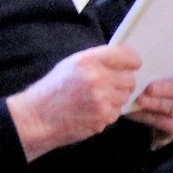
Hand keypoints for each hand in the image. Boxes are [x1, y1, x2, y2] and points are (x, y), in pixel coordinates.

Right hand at [6, 42, 143, 159]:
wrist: (38, 117)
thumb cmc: (53, 90)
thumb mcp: (71, 64)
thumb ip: (97, 60)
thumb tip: (123, 60)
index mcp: (88, 60)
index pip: (125, 55)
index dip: (132, 61)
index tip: (133, 65)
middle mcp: (97, 78)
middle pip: (130, 78)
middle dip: (123, 83)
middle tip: (109, 86)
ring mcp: (102, 98)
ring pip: (125, 96)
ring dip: (116, 99)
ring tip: (96, 100)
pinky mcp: (103, 116)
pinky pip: (117, 112)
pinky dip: (108, 113)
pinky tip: (92, 111)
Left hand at [124, 51, 172, 144]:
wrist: (171, 112)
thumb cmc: (167, 82)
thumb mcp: (170, 70)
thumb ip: (165, 61)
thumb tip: (140, 50)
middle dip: (167, 90)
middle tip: (149, 88)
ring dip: (154, 105)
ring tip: (138, 100)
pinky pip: (163, 124)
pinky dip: (147, 117)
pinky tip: (133, 111)